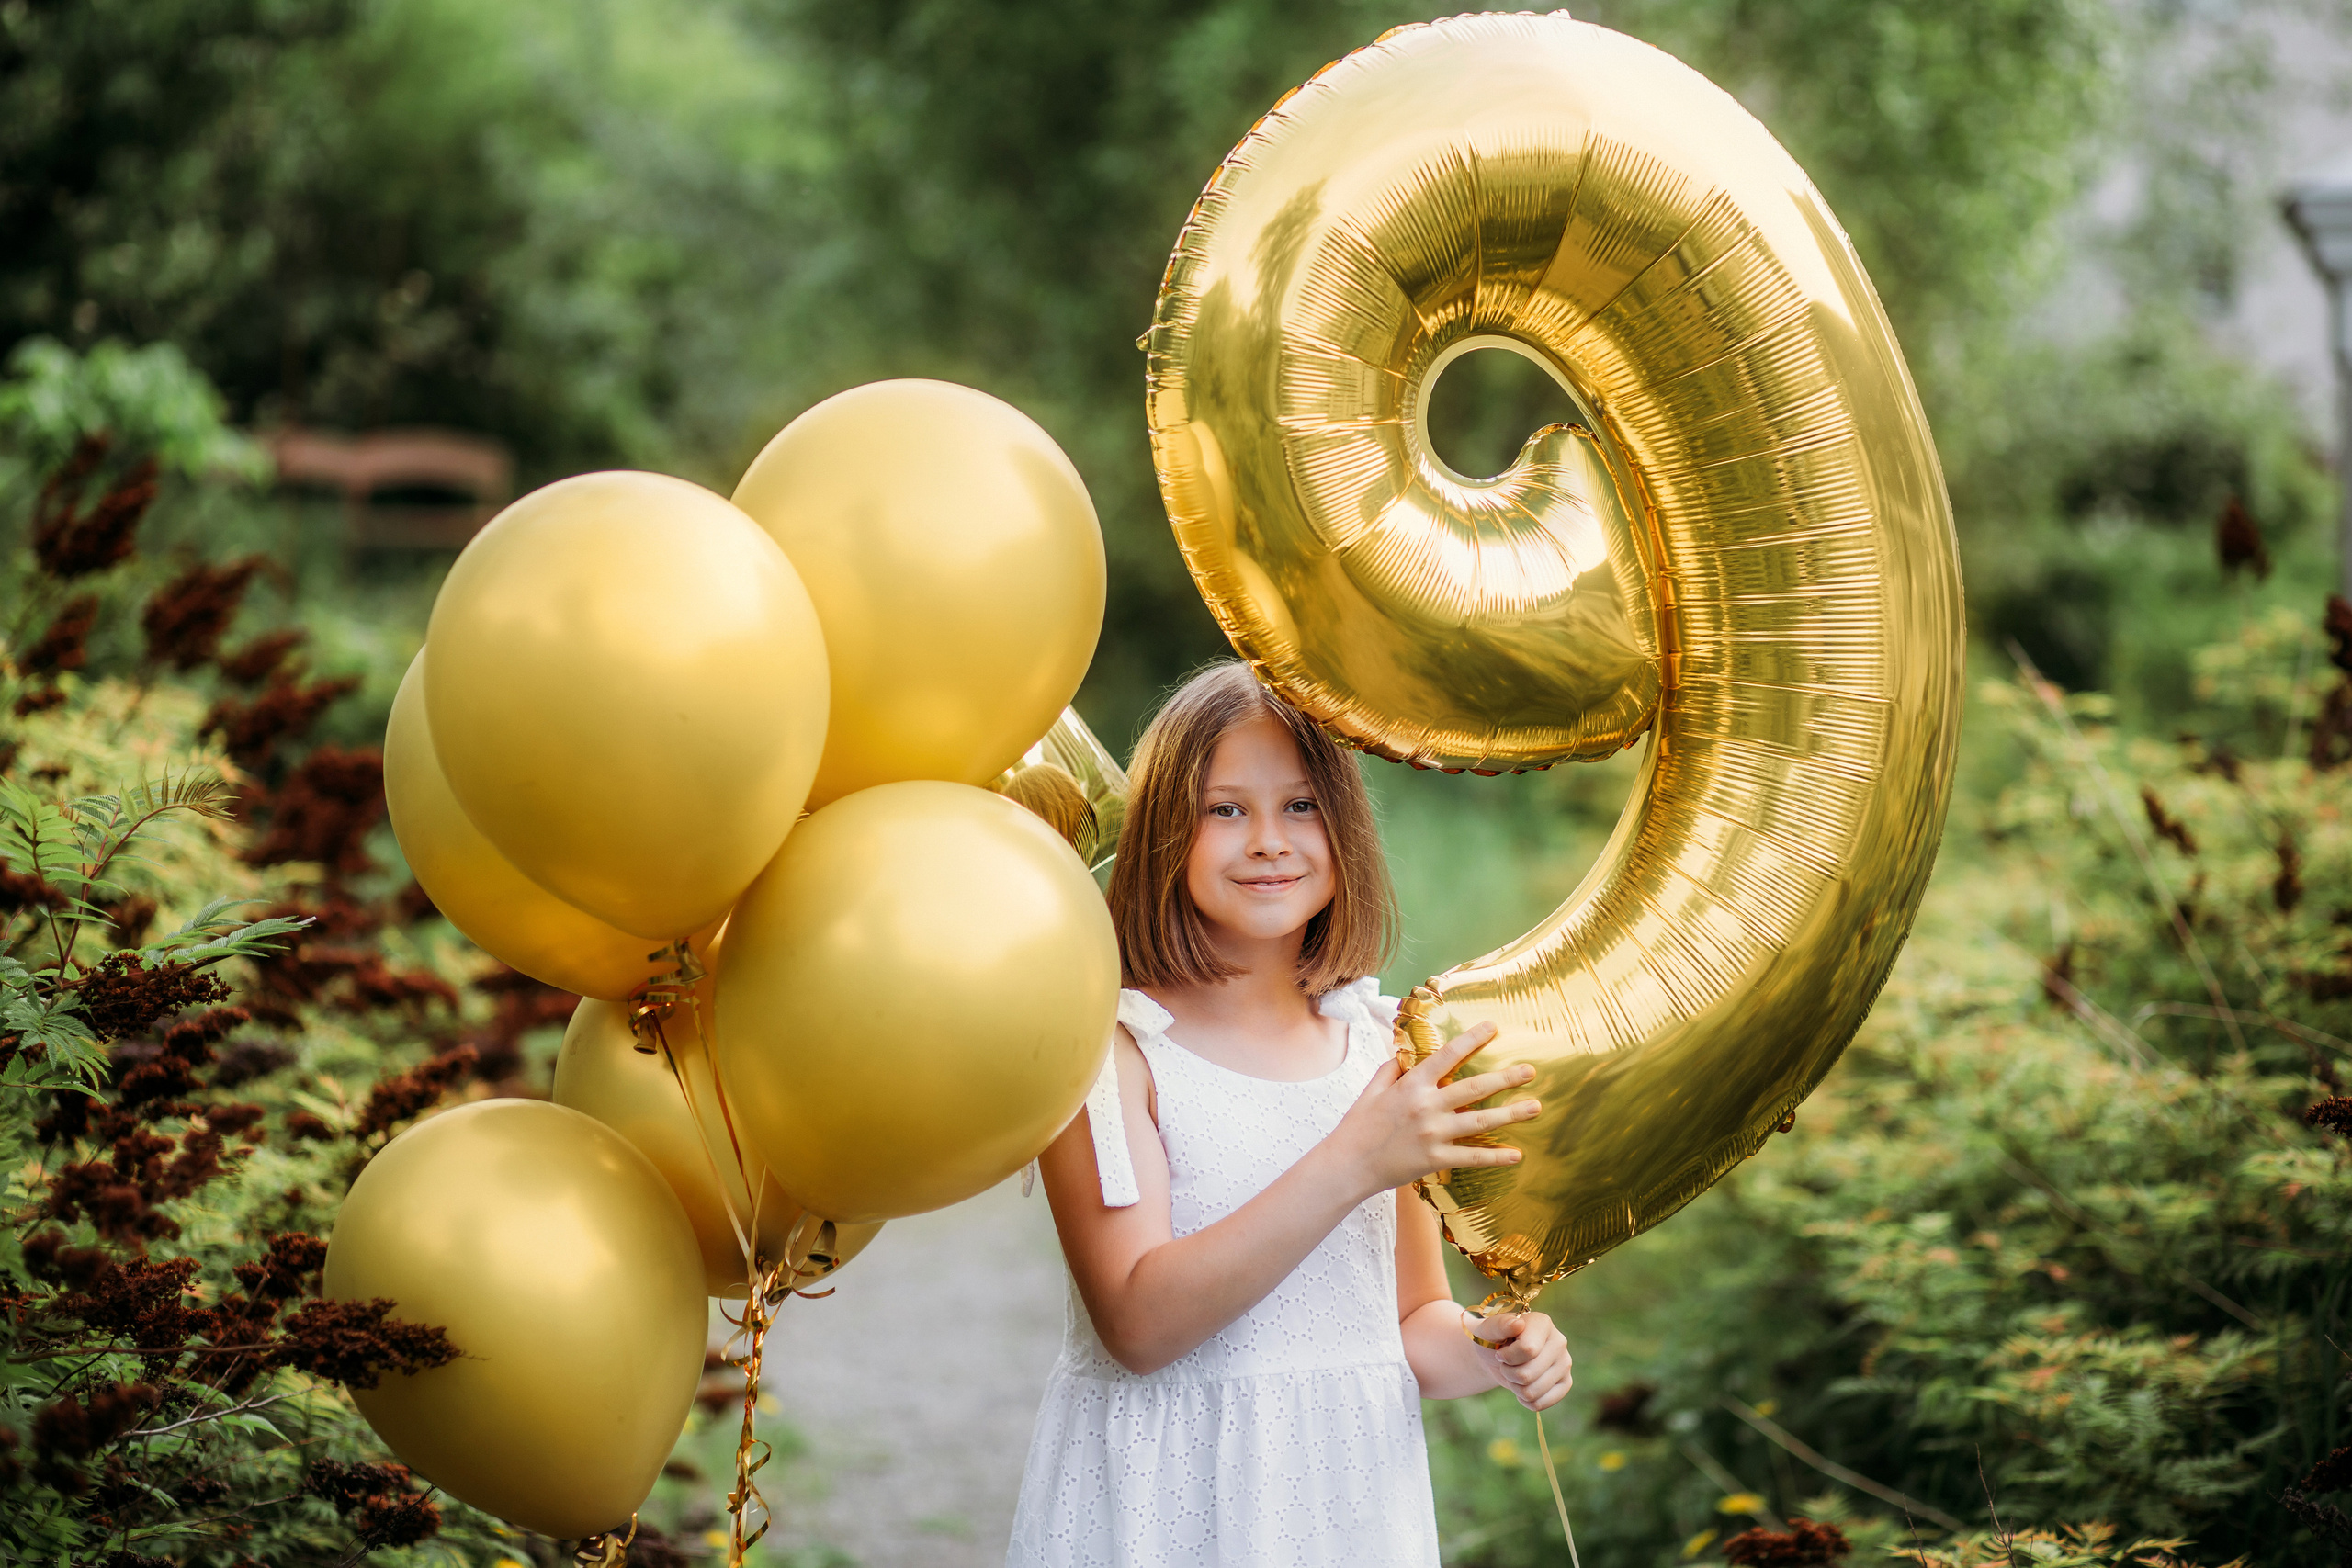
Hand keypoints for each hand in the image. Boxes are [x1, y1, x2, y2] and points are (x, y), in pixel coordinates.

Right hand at [1325, 1022, 1538, 1196]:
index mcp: (1412, 1085)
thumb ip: (1394, 1070)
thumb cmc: (1359, 1125)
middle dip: (1506, 1078)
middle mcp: (1426, 1107)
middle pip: (1474, 1088)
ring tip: (1535, 1107)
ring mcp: (1433, 1134)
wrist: (1348, 1164)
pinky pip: (1472, 1158)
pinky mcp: (1436, 1160)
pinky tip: (1516, 1155)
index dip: (1472, 1039)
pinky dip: (1495, 1157)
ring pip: (1480, 1122)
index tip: (1492, 1027)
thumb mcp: (1373, 1090)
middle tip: (1530, 1071)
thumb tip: (1409, 1055)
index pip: (1447, 1056)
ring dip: (1511, 1114)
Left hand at [1471, 1308, 1571, 1410]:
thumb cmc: (1493, 1340)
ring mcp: (1565, 1363)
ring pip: (1532, 1392)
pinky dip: (1524, 1400)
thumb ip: (1499, 1325)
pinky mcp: (1566, 1383)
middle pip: (1528, 1375)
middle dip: (1508, 1373)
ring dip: (1515, 1387)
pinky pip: (1540, 1404)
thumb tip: (1518, 1324)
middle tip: (1506, 1364)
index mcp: (1542, 1323)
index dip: (1507, 1357)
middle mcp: (1559, 1341)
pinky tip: (1522, 1386)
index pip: (1528, 1350)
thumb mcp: (1488, 1330)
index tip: (1500, 1352)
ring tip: (1514, 1373)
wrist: (1498, 1356)